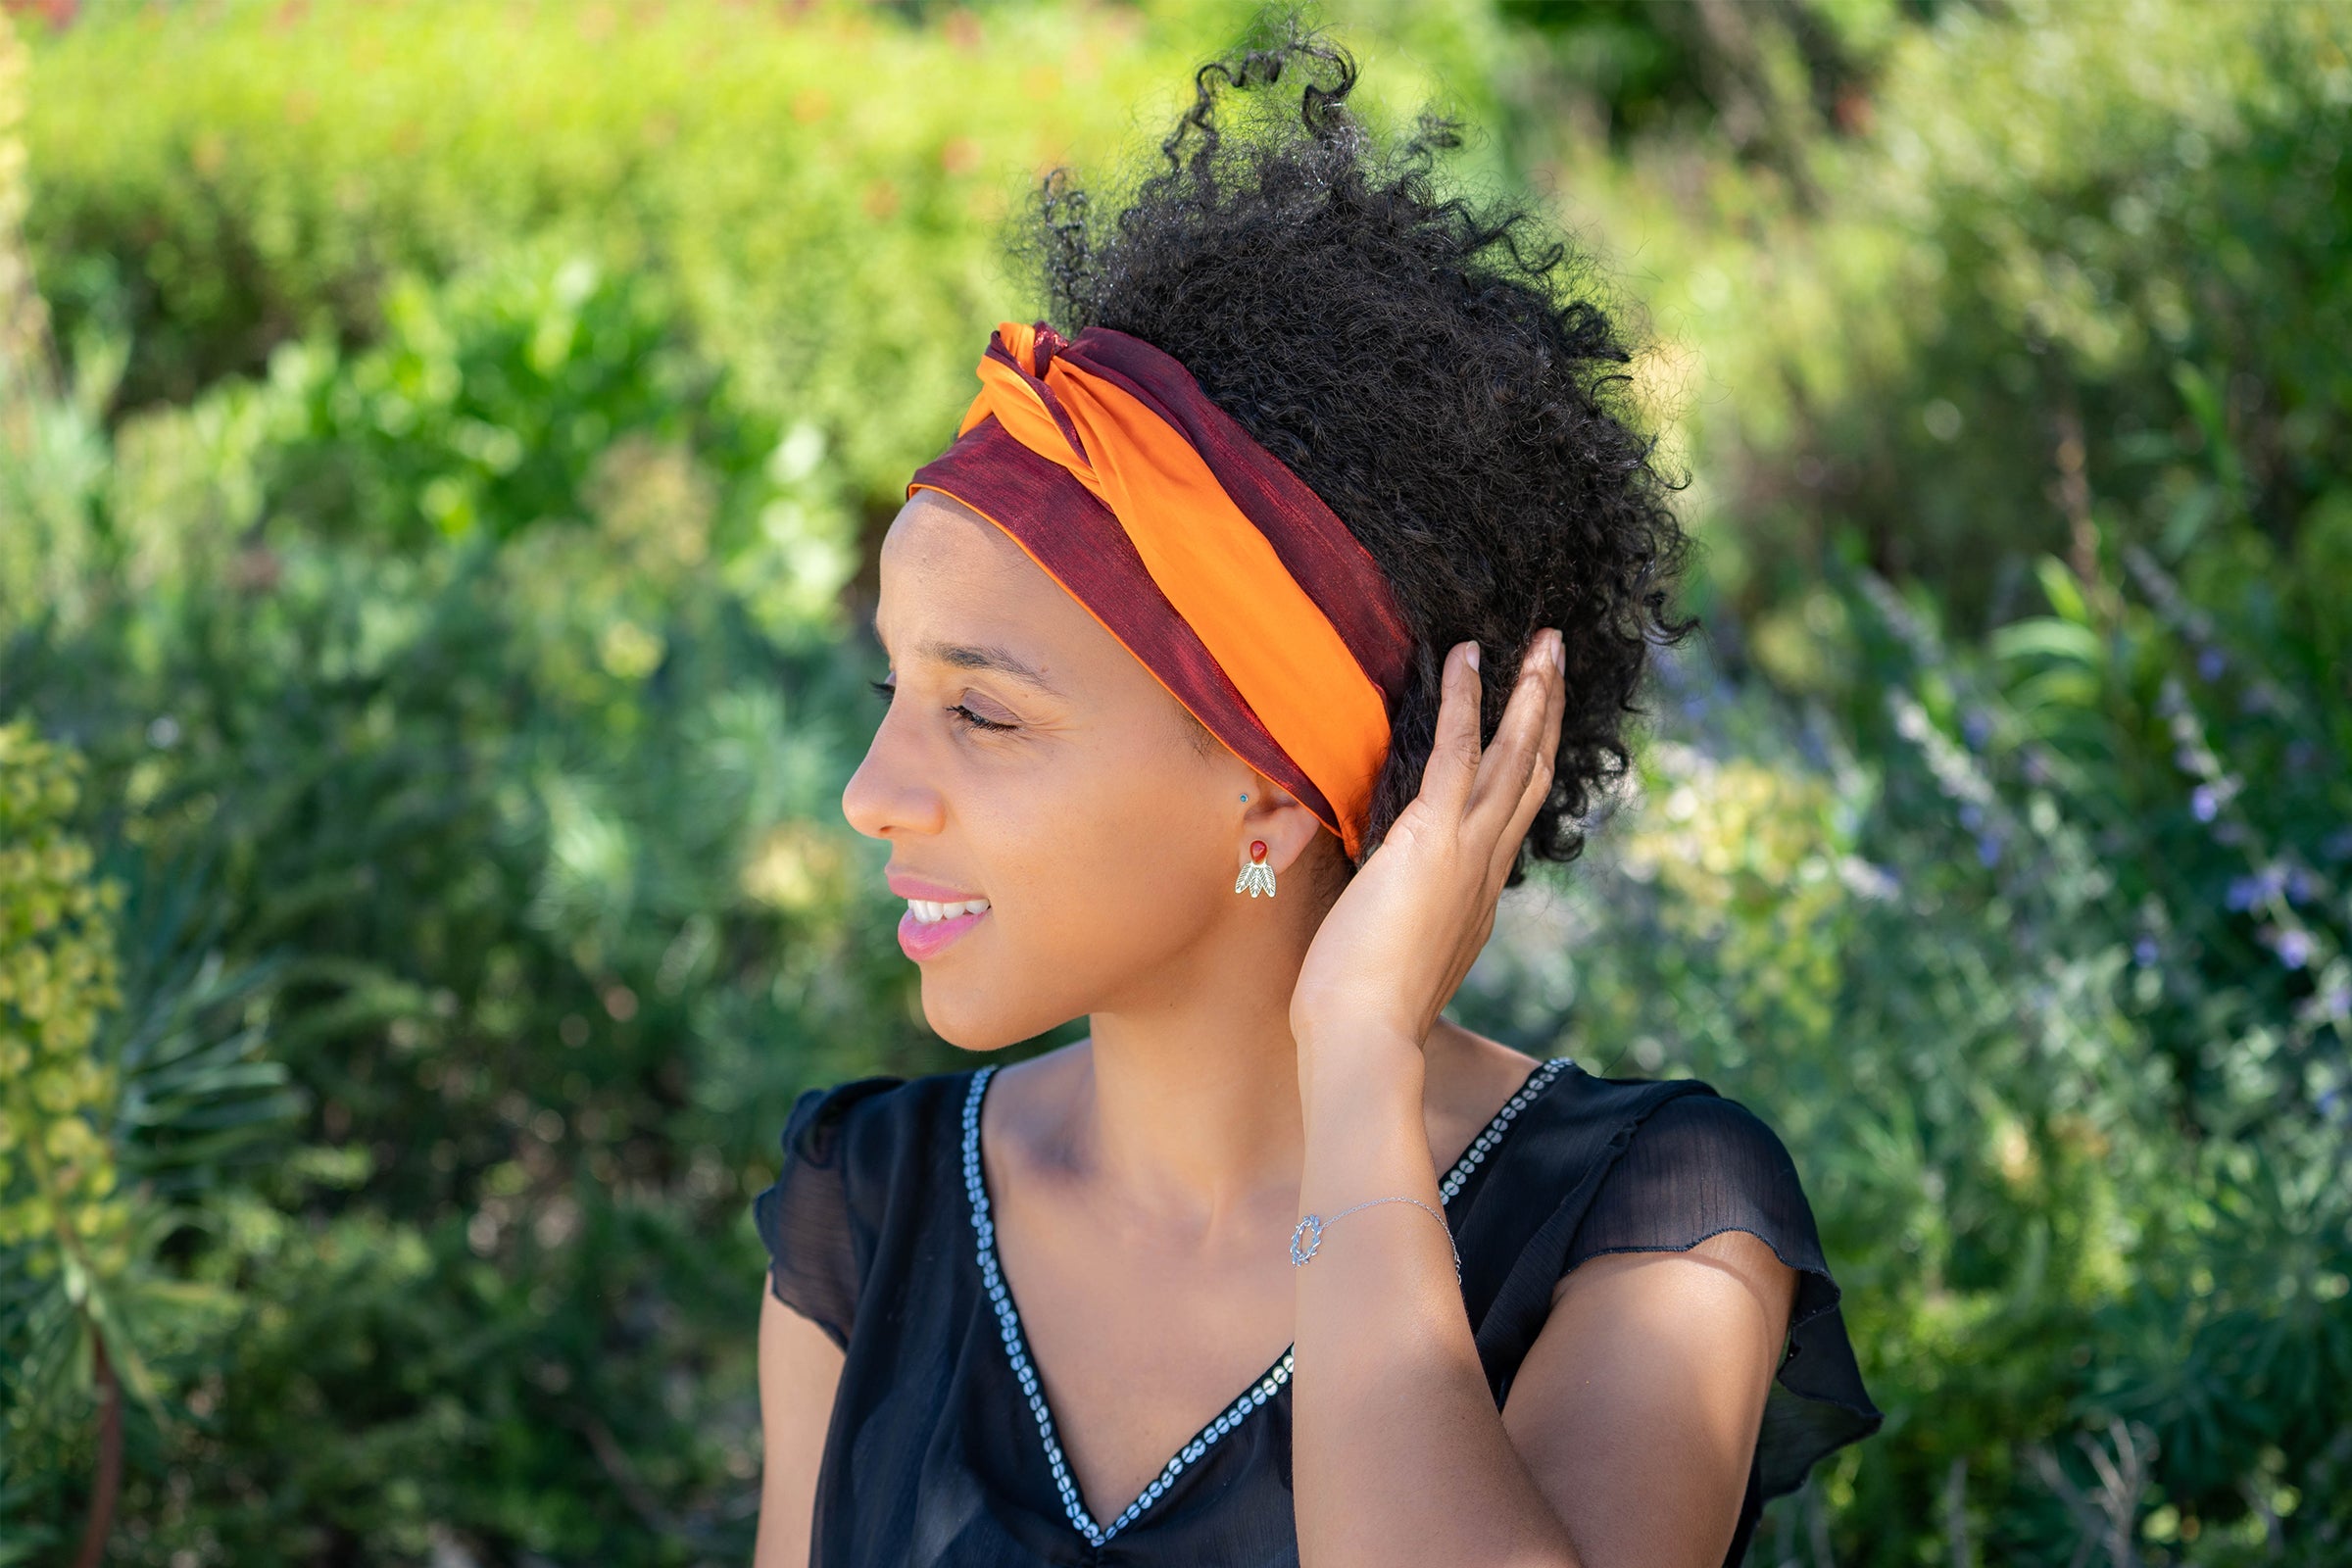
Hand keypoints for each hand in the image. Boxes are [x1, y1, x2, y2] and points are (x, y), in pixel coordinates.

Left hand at [1289, 630, 1568, 1062]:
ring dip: (1532, 694)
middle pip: (1533, 773)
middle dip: (1548, 713)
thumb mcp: (1399, 954)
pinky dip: (1465, 700)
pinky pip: (1457, 752)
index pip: (1515, 815)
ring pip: (1515, 756)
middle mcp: (1487, 867)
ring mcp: (1467, 850)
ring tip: (1544, 643)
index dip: (1529, 764)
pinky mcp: (1431, 837)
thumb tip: (1390, 909)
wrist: (1366, 1037)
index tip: (1537, 729)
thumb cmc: (1364, 1013)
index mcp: (1480, 895)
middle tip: (1559, 661)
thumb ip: (1407, 921)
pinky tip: (1467, 654)